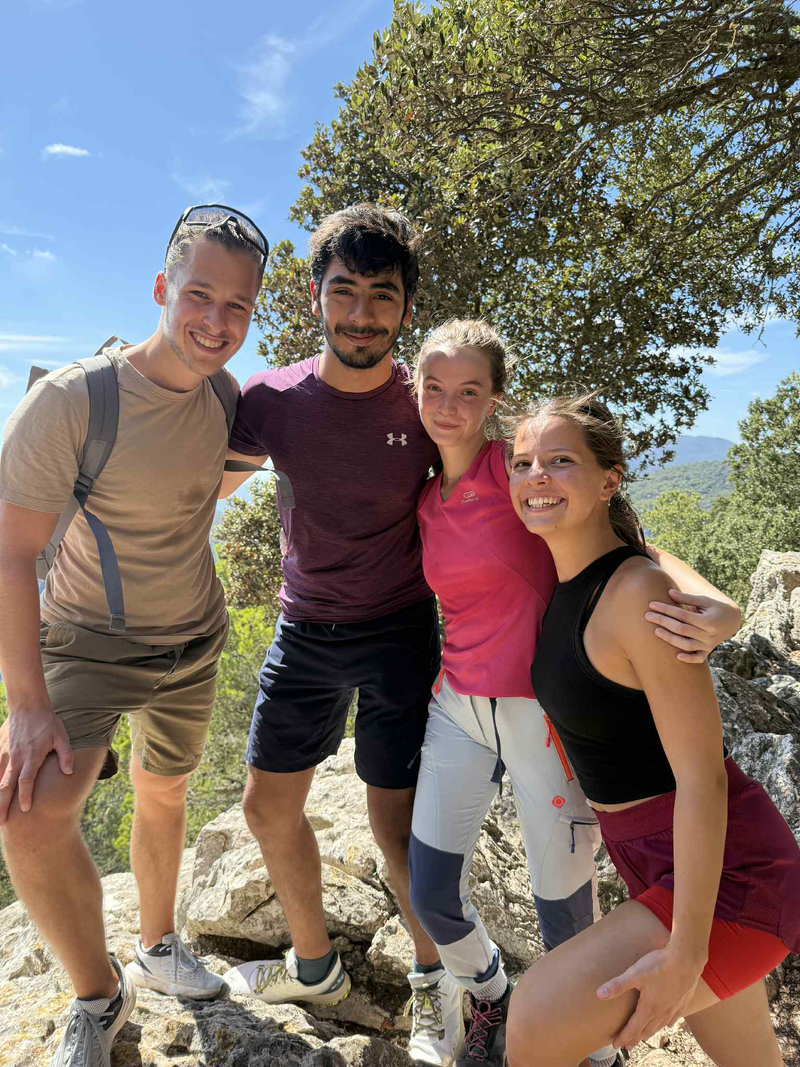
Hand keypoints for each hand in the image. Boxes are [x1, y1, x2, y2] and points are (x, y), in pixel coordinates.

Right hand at [0, 705, 72, 824]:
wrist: (28, 705)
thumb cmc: (48, 723)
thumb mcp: (62, 737)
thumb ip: (66, 755)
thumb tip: (68, 773)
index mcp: (32, 755)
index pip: (26, 780)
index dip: (25, 795)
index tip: (25, 810)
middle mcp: (16, 757)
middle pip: (6, 785)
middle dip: (3, 805)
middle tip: (2, 823)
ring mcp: (5, 754)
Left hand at [597, 945, 702, 1047]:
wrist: (686, 960)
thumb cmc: (659, 965)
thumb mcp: (634, 974)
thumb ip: (617, 985)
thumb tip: (599, 994)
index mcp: (649, 1008)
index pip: (633, 1027)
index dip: (623, 1037)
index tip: (616, 1045)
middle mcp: (662, 1012)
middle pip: (646, 1030)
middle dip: (635, 1038)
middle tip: (627, 1046)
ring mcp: (674, 1008)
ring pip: (660, 1026)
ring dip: (650, 1032)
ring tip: (643, 1036)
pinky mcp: (682, 1001)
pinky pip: (674, 1018)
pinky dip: (667, 1024)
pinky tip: (667, 1024)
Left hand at [645, 590, 740, 662]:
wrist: (732, 620)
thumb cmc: (715, 607)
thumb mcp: (704, 600)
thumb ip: (687, 598)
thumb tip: (669, 593)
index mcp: (708, 620)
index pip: (682, 615)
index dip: (666, 609)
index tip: (652, 604)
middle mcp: (709, 634)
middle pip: (681, 629)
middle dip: (663, 622)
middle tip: (647, 615)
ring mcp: (708, 645)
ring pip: (686, 645)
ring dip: (670, 639)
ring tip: (656, 631)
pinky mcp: (707, 651)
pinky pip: (698, 658)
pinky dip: (689, 659)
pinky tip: (677, 656)